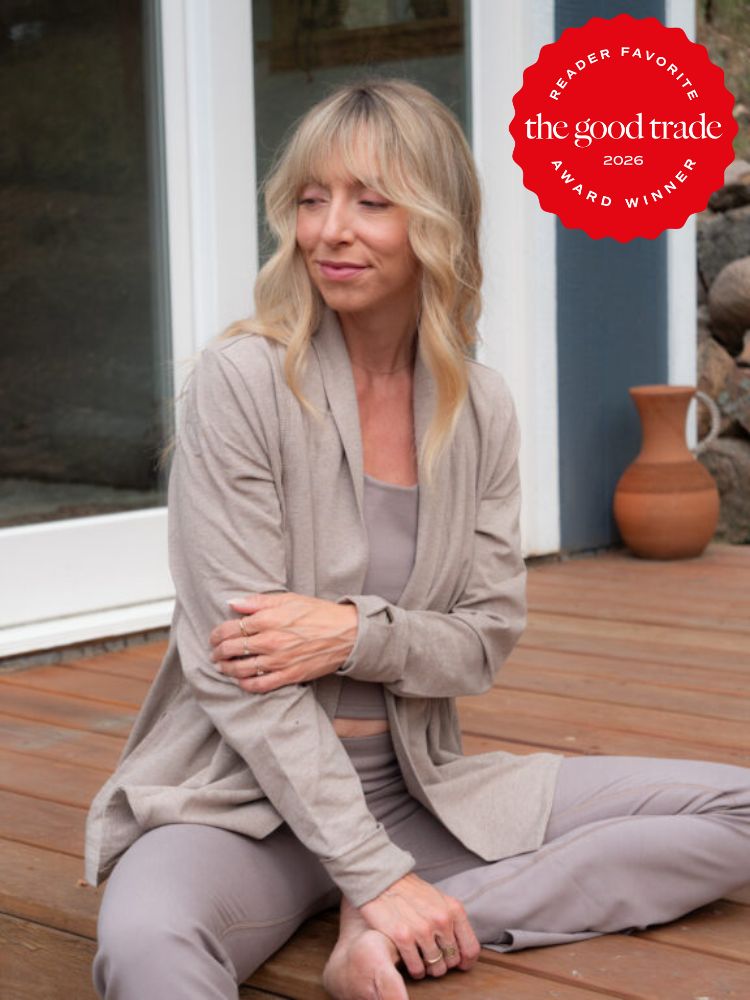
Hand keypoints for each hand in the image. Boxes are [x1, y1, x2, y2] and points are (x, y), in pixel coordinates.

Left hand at [210, 592, 357, 692]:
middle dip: (217, 652)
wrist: (346, 633)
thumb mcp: (288, 599)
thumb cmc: (317, 613)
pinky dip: (245, 684)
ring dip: (226, 669)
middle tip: (214, 654)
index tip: (214, 637)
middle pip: (231, 649)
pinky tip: (240, 681)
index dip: (216, 634)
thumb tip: (232, 603)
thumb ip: (257, 601)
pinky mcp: (289, 676)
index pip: (230, 628)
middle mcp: (270, 641)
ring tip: (222, 667)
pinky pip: (259, 685)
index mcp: (268, 619)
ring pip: (241, 669)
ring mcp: (279, 661)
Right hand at [357, 873, 479, 979]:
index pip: (471, 949)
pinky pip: (417, 968)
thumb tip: (461, 948)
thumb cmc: (410, 891)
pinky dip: (415, 970)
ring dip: (429, 969)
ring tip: (421, 960)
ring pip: (436, 968)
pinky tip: (410, 962)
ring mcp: (423, 929)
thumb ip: (452, 921)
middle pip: (453, 961)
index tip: (457, 964)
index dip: (465, 962)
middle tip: (432, 957)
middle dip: (444, 963)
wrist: (382, 879)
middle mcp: (442, 920)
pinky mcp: (402, 936)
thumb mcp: (438, 900)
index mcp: (454, 910)